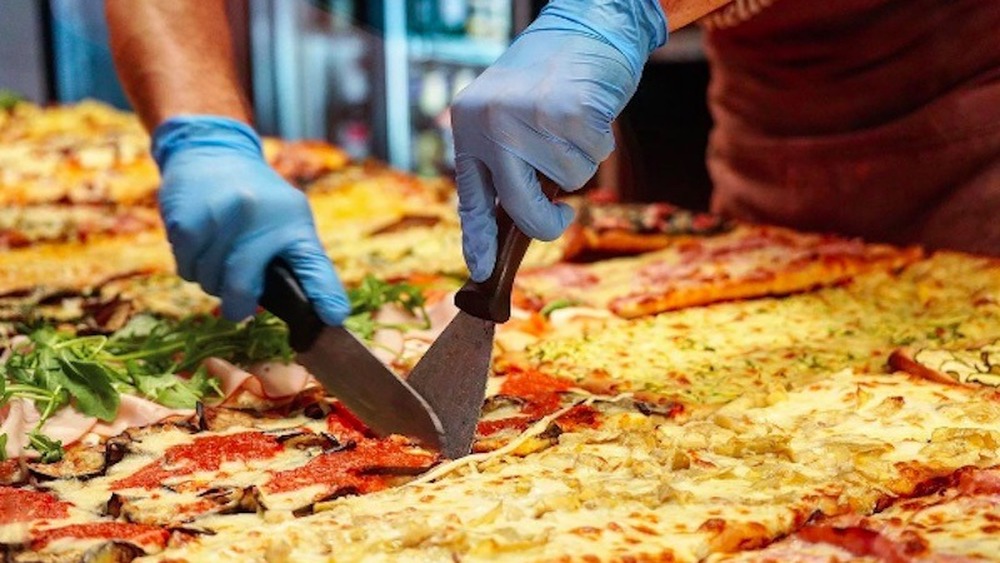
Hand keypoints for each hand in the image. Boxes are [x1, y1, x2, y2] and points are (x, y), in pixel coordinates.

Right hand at [152, 116, 349, 323]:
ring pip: (210, 281)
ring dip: (211, 280)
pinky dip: (190, 266)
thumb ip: (293, 260)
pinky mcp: (188, 218)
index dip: (324, 293)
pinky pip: (186, 268)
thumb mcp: (287, 219)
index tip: (334, 317)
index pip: (313, 263)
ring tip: (218, 254)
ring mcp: (223, 215)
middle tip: (237, 306)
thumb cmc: (257, 199)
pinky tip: (200, 244)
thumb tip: (309, 311)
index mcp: (294, 222)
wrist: (212, 152)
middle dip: (238, 305)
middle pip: (243, 287)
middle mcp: (261, 216)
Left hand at [451, 0, 666, 280]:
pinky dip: (601, 140)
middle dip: (547, 222)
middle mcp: (491, 123)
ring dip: (580, 159)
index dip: (477, 239)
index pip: (471, 198)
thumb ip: (506, 162)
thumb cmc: (549, 79)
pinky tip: (589, 110)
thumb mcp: (509, 115)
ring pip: (569, 181)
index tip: (480, 270)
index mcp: (469, 126)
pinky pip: (595, 157)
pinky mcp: (569, 112)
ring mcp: (529, 118)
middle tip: (563, 216)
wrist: (584, 25)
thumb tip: (516, 224)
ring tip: (572, 122)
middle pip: (522, 208)